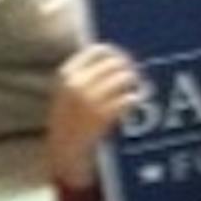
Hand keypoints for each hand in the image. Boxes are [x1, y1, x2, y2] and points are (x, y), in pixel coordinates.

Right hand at [47, 43, 141, 190]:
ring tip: (137, 89)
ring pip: (124, 79)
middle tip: (135, 77)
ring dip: (134, 83)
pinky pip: (128, 99)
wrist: (63, 150)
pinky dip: (134, 99)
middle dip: (129, 68)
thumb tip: (116, 55)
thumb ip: (86, 73)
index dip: (116, 53)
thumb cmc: (69, 119)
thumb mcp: (68, 91)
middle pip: (115, 63)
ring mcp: (89, 100)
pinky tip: (134, 103)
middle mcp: (77, 84)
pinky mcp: (103, 116)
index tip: (124, 60)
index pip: (98, 50)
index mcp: (67, 74)